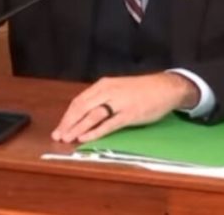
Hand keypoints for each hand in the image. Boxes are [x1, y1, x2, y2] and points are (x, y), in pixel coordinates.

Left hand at [51, 72, 198, 142]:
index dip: (66, 116)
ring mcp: (118, 102)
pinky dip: (94, 131)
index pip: (78, 101)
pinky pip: (108, 124)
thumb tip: (84, 115)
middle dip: (67, 123)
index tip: (58, 128)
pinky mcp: (129, 113)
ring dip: (77, 128)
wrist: (165, 87)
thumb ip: (101, 98)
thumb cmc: (141, 90)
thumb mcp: (117, 88)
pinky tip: (84, 138)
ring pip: (92, 115)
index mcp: (103, 85)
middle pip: (81, 108)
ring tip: (67, 139)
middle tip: (57, 136)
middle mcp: (108, 91)